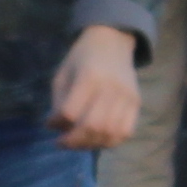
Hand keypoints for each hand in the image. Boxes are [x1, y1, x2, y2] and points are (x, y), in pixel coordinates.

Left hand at [49, 27, 143, 153]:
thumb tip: (55, 128)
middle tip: (63, 142)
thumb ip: (58, 101)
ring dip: (91, 144)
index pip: (71, 111)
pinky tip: (97, 139)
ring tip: (79, 142)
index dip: (57, 123)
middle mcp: (111, 87)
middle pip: (92, 126)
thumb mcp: (63, 73)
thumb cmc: (81, 58)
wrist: (112, 42)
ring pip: (110, 133)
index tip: (50, 123)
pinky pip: (126, 132)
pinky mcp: (137, 103)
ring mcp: (127, 96)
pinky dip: (110, 141)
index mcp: (88, 76)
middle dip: (74, 141)